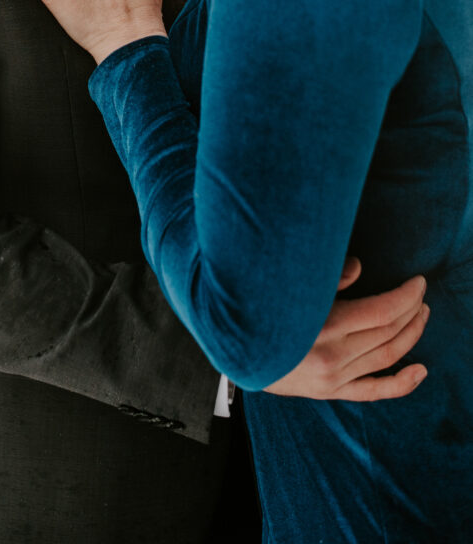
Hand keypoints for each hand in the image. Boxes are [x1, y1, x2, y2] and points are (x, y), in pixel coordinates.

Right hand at [265, 259, 428, 400]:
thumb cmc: (264, 313)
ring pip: (387, 357)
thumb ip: (327, 279)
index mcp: (324, 327)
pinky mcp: (330, 392)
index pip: (382, 312)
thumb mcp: (290, 290)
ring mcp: (333, 378)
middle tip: (421, 294)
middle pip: (388, 333)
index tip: (418, 282)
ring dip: (411, 335)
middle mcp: (332, 356)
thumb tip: (359, 266)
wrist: (236, 352)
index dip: (406, 296)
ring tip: (422, 315)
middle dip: (412, 310)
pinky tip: (420, 371)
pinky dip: (402, 384)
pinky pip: (374, 391)